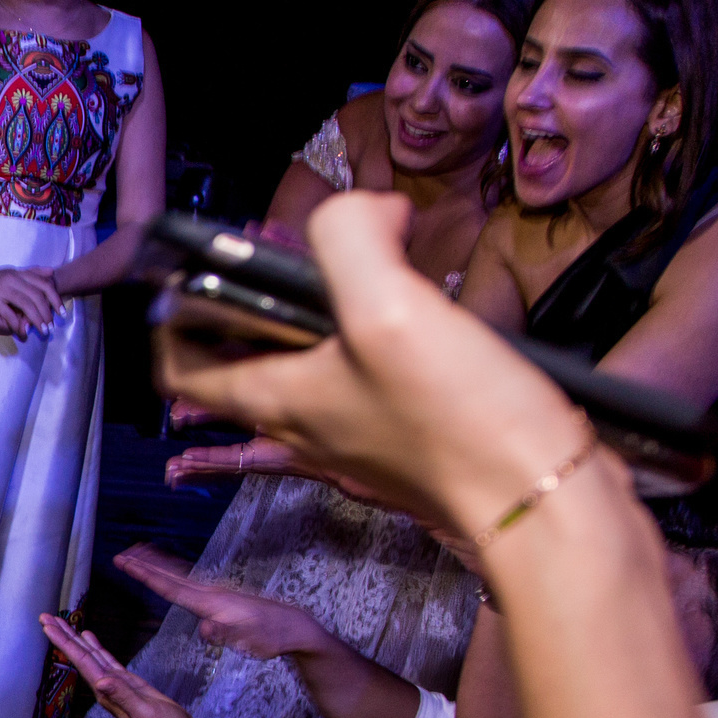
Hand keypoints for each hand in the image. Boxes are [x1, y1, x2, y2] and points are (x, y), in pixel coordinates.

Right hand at [0, 262, 61, 336]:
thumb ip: (32, 273)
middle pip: (37, 297)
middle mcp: (13, 279)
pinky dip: (18, 325)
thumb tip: (52, 271)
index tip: (62, 313)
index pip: (44, 285)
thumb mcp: (13, 274)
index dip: (55, 299)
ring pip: (26, 306)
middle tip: (52, 327)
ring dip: (36, 320)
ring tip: (42, 330)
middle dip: (46, 313)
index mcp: (20, 274)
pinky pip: (9, 316)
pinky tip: (24, 332)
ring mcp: (3, 290)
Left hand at [37, 608, 217, 717]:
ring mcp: (116, 686)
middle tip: (45, 617)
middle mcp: (106, 688)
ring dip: (76, 639)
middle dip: (63, 636)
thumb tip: (100, 681)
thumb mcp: (146, 713)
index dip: (64, 643)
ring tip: (62, 622)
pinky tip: (89, 639)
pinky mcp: (129, 685)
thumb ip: (124, 698)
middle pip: (81, 656)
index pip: (81, 662)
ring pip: (92, 656)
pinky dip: (96, 648)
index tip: (47, 625)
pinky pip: (107, 661)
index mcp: (107, 692)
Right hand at [112, 545, 333, 665]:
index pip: (171, 588)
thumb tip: (205, 629)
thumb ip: (225, 634)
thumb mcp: (250, 641)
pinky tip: (172, 573)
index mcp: (211, 603)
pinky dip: (175, 572)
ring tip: (140, 553)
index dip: (146, 575)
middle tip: (123, 553)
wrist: (293, 627)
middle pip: (171, 575)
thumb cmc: (271, 637)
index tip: (126, 563)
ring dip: (158, 565)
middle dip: (146, 564)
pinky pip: (190, 580)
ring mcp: (217, 593)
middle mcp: (211, 593)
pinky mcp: (221, 598)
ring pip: (180, 575)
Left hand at [157, 194, 585, 537]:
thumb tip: (362, 211)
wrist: (545, 505)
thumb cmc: (462, 424)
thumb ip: (350, 238)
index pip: (182, 369)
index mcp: (278, 398)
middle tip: (291, 249)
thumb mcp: (389, 305)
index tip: (187, 277)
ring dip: (319, 312)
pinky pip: (368, 380)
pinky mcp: (408, 439)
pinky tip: (418, 311)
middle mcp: (308, 422)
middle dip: (258, 297)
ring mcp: (358, 435)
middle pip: (249, 358)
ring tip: (359, 264)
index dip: (171, 320)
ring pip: (313, 364)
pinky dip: (373, 337)